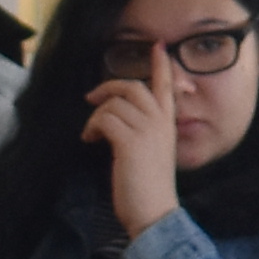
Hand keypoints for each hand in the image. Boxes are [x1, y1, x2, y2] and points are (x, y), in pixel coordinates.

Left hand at [85, 71, 178, 238]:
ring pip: (114, 104)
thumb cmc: (149, 188)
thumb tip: (116, 120)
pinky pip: (104, 119)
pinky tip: (90, 140)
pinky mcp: (129, 142)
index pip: (166, 87)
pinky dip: (92, 128)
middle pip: (132, 87)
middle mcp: (159, 122)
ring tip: (91, 134)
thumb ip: (142, 133)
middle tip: (92, 98)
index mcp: (167, 124)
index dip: (160, 65)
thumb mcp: (151, 153)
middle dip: (108, 88)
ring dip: (96, 116)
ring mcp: (146, 130)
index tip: (157, 46)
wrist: (154, 212)